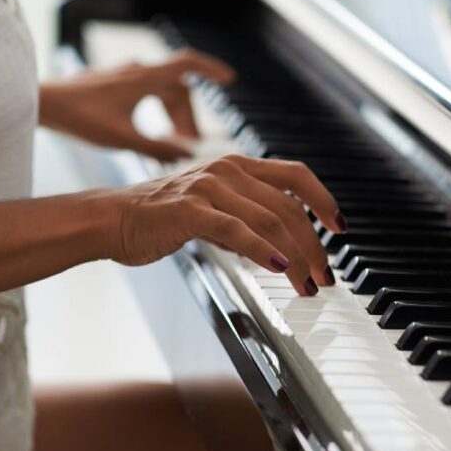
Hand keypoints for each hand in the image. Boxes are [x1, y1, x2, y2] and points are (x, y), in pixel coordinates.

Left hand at [39, 50, 234, 159]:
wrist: (39, 104)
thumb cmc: (78, 118)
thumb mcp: (122, 138)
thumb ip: (158, 147)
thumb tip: (188, 154)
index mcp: (145, 79)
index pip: (188, 64)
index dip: (212, 70)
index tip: (229, 80)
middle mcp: (137, 72)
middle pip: (177, 89)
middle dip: (188, 116)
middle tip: (191, 144)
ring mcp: (123, 76)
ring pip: (161, 92)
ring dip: (172, 116)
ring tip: (173, 143)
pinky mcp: (111, 84)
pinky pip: (145, 93)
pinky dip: (155, 111)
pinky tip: (149, 133)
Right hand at [105, 154, 347, 295]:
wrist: (110, 219)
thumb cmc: (160, 217)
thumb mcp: (213, 208)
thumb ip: (247, 217)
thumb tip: (284, 245)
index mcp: (237, 165)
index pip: (296, 175)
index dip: (324, 200)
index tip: (340, 228)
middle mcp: (228, 169)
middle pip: (289, 207)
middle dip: (314, 246)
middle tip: (324, 276)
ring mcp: (209, 187)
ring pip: (270, 221)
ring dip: (296, 258)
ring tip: (306, 285)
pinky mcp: (189, 210)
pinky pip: (237, 230)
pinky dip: (263, 250)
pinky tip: (279, 268)